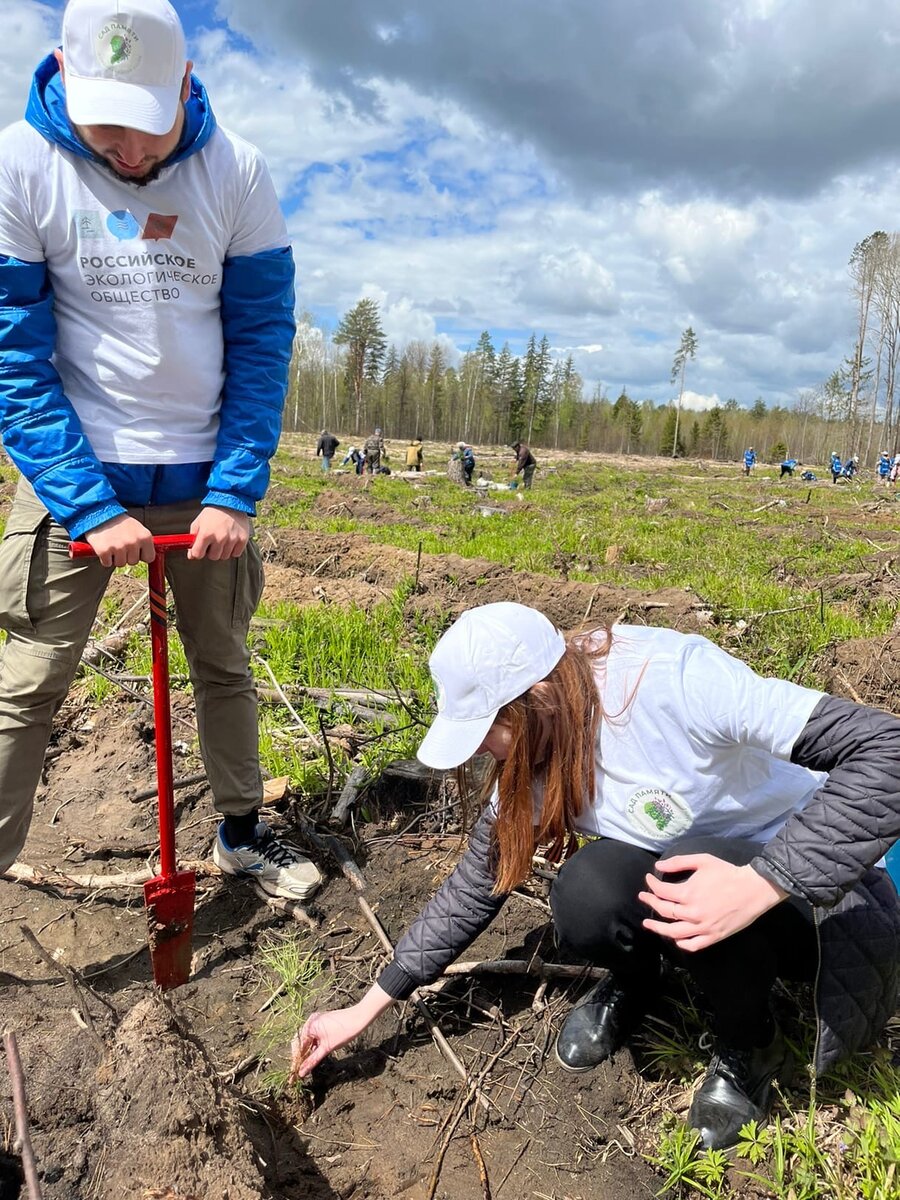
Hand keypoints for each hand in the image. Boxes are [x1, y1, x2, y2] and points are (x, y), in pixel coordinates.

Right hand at [85, 515, 154, 567]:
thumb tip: (152, 558)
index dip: (141, 555)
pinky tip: (104, 545)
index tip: (135, 549)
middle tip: (120, 542)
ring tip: (112, 542)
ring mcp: (119, 547)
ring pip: (120, 564)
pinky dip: (105, 558)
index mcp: (145, 537)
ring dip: (115, 557)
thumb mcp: (138, 528)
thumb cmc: (120, 522)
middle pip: (133, 562)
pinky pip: (107, 564)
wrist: (99, 512)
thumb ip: (145, 542)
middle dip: (127, 555)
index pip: (149, 558)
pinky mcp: (104, 551)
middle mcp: (133, 542)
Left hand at [188, 506, 249, 559]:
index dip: (198, 552)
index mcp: (205, 534)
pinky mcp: (243, 539)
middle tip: (213, 541)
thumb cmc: (212, 513)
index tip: (201, 548)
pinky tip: (231, 540)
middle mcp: (219, 538)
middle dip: (212, 551)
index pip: (198, 554)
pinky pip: (236, 554)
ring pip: (224, 556)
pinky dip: (233, 550)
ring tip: (223, 539)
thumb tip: (191, 556)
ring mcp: (232, 539)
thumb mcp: (198, 522)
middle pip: (213, 557)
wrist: (231, 501)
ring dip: (222, 551)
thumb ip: (193, 539)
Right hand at [289, 1005, 373, 1080]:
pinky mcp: (323, 1022)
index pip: (299, 1047)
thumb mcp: (327, 1048)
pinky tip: (314, 1055)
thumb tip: (301, 1072)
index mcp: (310, 1026)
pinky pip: (314, 1035)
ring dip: (307, 1052)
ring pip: (308, 1040)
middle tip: (298, 1073)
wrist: (359, 1018)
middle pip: (302, 1043)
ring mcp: (316, 1021)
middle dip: (301, 1057)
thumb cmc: (344, 1031)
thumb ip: (312, 1060)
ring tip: (304, 1066)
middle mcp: (311, 1021)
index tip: (293, 1074)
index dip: (297, 1061)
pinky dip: (314, 1045)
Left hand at [638, 854, 787, 951]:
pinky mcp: (714, 937)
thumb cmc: (727, 873)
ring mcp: (703, 927)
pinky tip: (675, 938)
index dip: (652, 884)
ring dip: (658, 928)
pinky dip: (681, 943)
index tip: (649, 879)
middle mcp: (693, 913)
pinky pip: (693, 945)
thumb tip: (658, 866)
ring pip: (674, 933)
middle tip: (643, 897)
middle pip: (664, 912)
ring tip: (648, 924)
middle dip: (650, 903)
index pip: (661, 891)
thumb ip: (678, 862)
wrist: (753, 889)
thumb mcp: (702, 860)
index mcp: (689, 893)